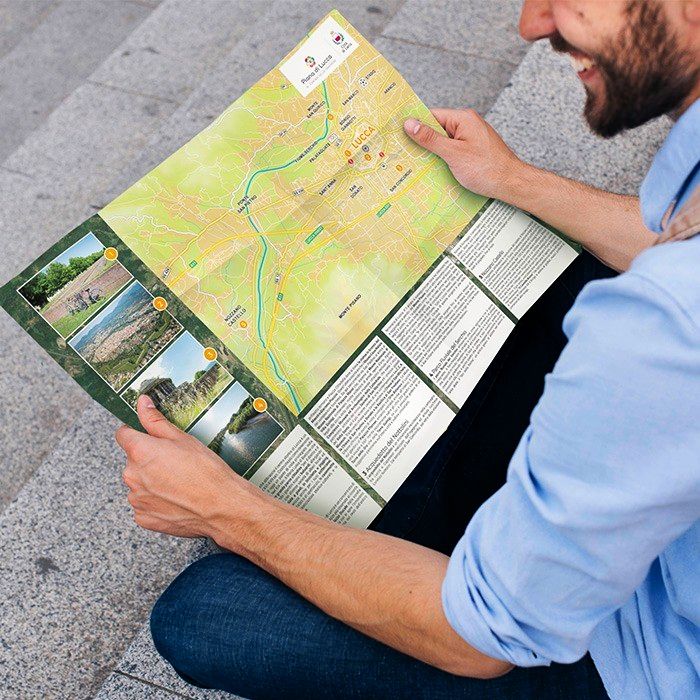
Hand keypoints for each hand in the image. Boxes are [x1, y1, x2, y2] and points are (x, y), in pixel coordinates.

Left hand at [115, 395, 255, 540]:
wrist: (221, 507)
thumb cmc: (206, 472)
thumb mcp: (183, 438)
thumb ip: (156, 420)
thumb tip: (142, 403)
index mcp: (140, 452)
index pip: (123, 435)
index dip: (136, 433)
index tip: (149, 437)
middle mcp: (132, 475)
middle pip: (133, 461)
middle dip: (149, 460)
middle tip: (175, 463)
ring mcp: (136, 499)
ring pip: (139, 483)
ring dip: (152, 482)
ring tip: (179, 483)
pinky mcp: (144, 518)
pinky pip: (144, 504)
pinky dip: (156, 501)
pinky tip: (176, 499)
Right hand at [403, 108, 526, 201]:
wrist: (511, 184)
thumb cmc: (487, 168)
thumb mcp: (453, 153)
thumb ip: (430, 139)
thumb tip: (410, 124)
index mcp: (463, 119)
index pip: (432, 116)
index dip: (415, 125)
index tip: (398, 134)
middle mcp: (467, 125)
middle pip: (437, 130)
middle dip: (422, 142)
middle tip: (403, 153)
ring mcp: (471, 139)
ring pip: (444, 143)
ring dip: (433, 154)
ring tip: (417, 165)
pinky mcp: (473, 152)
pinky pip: (453, 152)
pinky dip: (443, 160)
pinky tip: (435, 171)